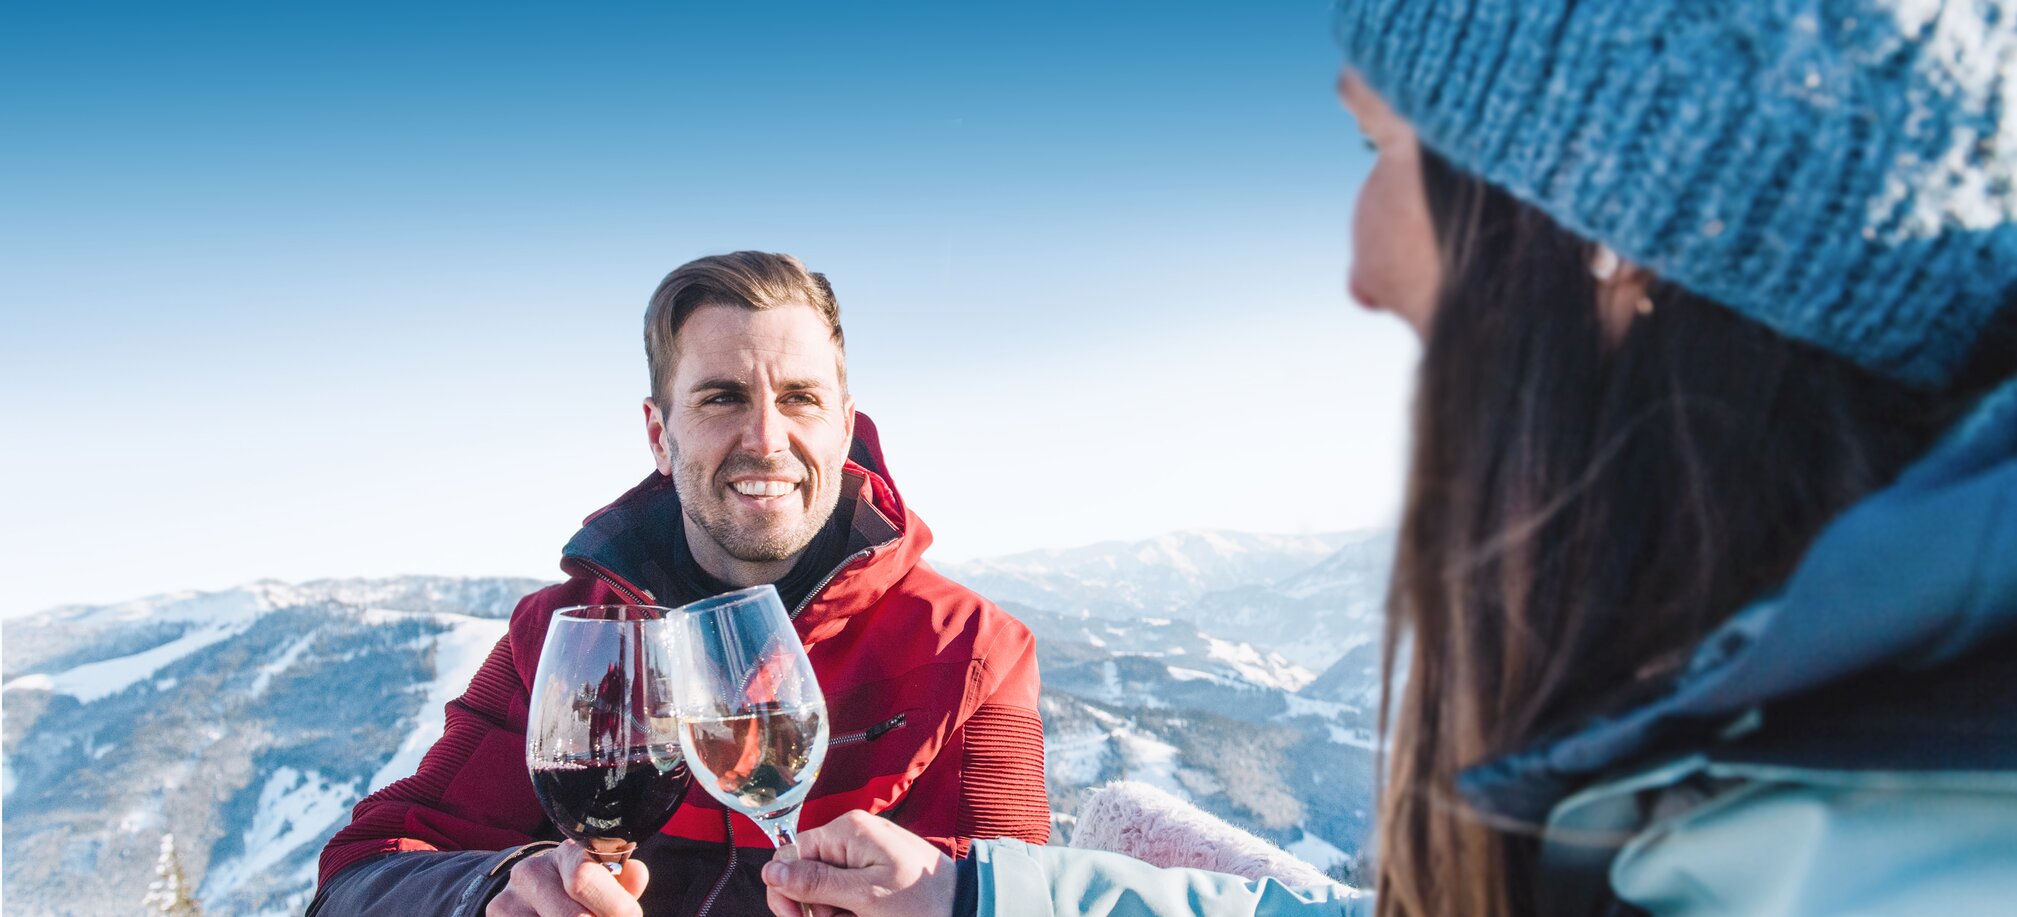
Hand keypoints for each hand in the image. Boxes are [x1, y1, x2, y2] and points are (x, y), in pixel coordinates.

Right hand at [486, 841, 649, 916]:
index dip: (614, 907)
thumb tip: (638, 873)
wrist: (530, 894)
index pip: (585, 878)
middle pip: (573, 916)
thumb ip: (623, 883)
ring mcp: (509, 898)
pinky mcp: (496, 915)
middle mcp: (533, 871)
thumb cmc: (580, 890)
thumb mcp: (605, 881)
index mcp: (568, 853)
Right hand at [760, 810, 955, 916]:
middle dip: (810, 902)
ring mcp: (864, 851)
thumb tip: (771, 871)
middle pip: (804, 869)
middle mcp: (852, 835)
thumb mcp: (864, 896)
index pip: (791, 853)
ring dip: (829, 909)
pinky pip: (843, 889)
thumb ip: (816, 882)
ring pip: (822, 885)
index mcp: (848, 831)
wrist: (968, 907)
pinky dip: (846, 908)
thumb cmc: (923, 901)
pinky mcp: (873, 869)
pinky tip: (862, 916)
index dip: (786, 888)